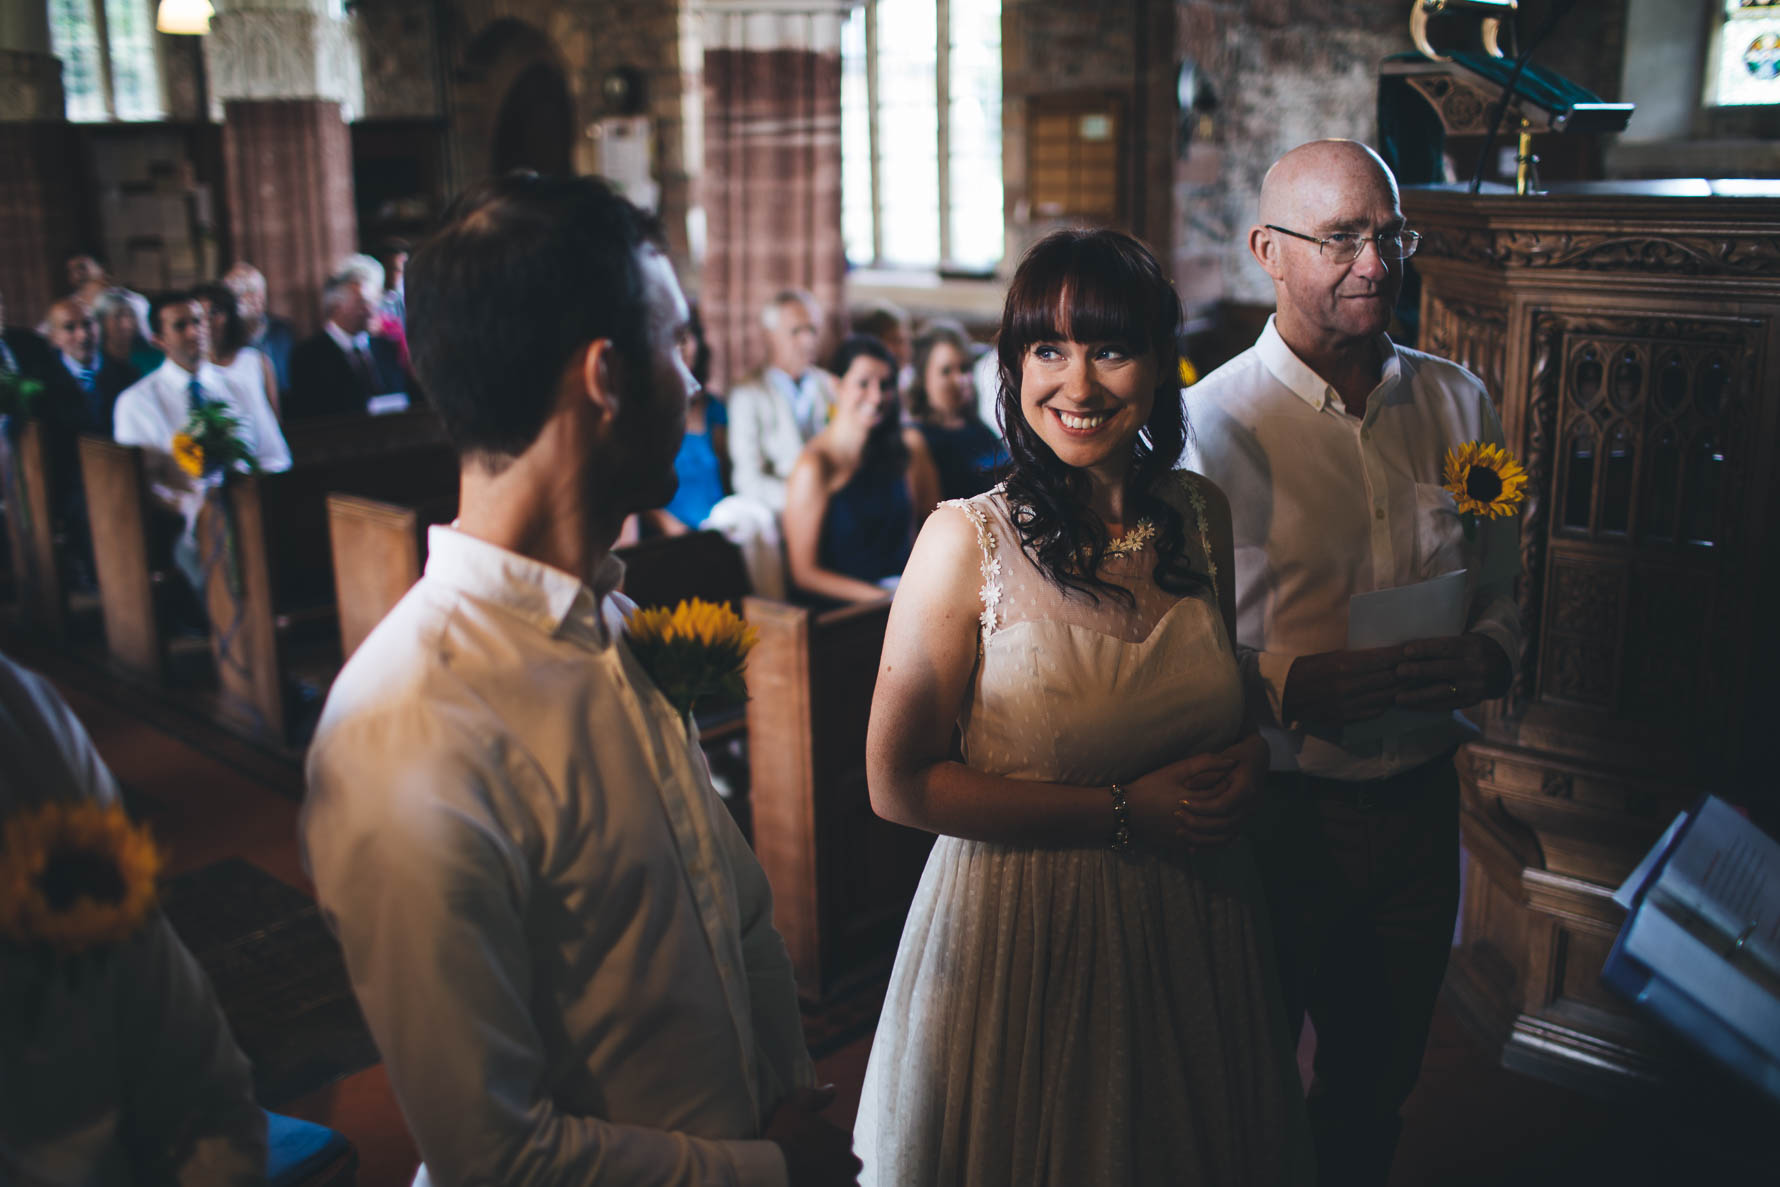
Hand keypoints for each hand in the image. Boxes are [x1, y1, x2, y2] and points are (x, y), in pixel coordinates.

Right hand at [765, 1086, 861, 1186]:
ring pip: (848, 1183)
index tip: (810, 1150)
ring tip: (815, 1179)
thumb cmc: (783, 1135)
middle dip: (836, 1166)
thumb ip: (815, 1096)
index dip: (826, 1146)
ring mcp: (846, 1182)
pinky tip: (815, 1185)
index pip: (842, 1143)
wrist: (773, 1168)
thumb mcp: (794, 1105)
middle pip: (848, 1165)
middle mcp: (851, 1162)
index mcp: (845, 1138)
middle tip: (814, 1168)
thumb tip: (832, 1088)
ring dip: (837, 1180)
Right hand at [1123, 736, 1266, 852]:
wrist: (1126, 812)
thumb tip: (1231, 762)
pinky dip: (1217, 842)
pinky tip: (1224, 836)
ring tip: (1237, 820)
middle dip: (1235, 807)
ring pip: (1219, 836)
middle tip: (1242, 799)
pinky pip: (1205, 847)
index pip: (1224, 793)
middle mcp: (1194, 821)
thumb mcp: (1175, 770)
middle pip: (1224, 815)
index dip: (1233, 785)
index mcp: (1195, 799)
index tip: (1238, 778)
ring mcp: (1188, 836)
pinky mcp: (1180, 845)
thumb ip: (1204, 763)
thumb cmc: (1150, 786)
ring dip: (1230, 828)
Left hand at [1172, 734, 1268, 849]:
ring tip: (1180, 833)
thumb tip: (1188, 786)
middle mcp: (1251, 805)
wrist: (1256, 760)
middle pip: (1224, 823)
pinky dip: (1210, 843)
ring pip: (1226, 834)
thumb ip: (1206, 772)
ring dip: (1202, 838)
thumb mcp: (1222, 757)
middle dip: (1198, 824)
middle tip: (1177, 817)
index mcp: (1246, 789)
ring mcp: (1249, 815)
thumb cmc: (1237, 756)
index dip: (1201, 807)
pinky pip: (1227, 837)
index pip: (1223, 805)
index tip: (1181, 803)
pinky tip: (1192, 845)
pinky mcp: (1243, 821)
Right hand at [1280, 645, 1408, 726]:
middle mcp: (1349, 685)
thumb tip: (1384, 657)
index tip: (1415, 650)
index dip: (1401, 655)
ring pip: (1385, 697)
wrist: (1286, 693)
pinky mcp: (1346, 717)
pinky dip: (1386, 704)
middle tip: (1423, 667)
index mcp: (1344, 664)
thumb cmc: (1308, 668)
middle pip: (1388, 679)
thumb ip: (1358, 658)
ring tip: (1416, 683)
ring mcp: (1349, 704)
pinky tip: (1394, 698)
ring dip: (1402, 690)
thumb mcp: (1332, 656)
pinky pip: (1375, 711)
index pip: (1382, 659)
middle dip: (1408, 672)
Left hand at [1393, 632, 1511, 711]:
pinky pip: (1447, 705)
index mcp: (1472, 646)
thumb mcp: (1465, 639)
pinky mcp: (1472, 701)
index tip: (1406, 650)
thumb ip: (1442, 645)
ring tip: (1398, 699)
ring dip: (1419, 696)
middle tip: (1398, 672)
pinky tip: (1410, 707)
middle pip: (1444, 669)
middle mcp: (1476, 666)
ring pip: (1444, 691)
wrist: (1502, 669)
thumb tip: (1406, 648)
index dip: (1426, 648)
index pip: (1446, 646)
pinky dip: (1426, 706)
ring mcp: (1475, 686)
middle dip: (1420, 671)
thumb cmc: (1473, 650)